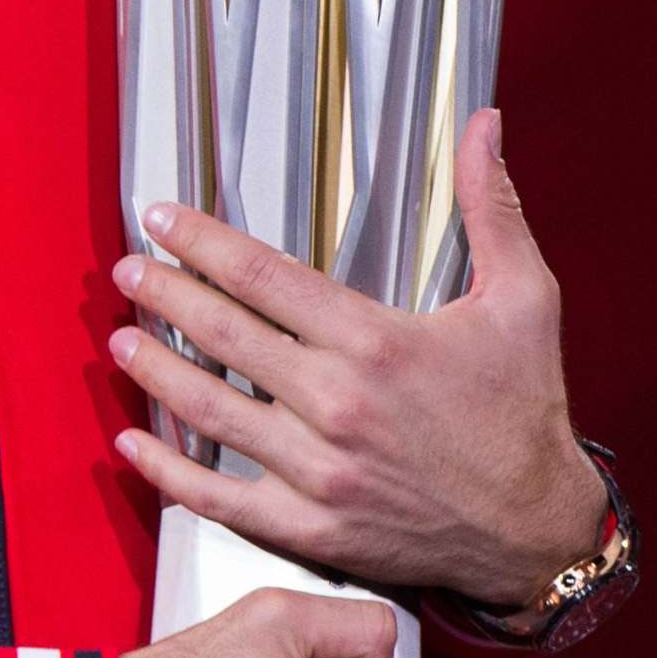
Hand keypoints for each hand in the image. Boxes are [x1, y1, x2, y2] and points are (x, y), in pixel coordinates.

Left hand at [105, 108, 606, 608]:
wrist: (536, 531)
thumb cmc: (525, 414)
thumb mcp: (524, 299)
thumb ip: (492, 208)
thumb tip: (483, 126)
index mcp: (377, 342)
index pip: (261, 276)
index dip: (199, 242)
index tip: (162, 220)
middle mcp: (339, 405)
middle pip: (223, 335)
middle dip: (163, 296)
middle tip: (127, 272)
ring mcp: (319, 472)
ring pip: (209, 411)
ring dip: (154, 372)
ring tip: (120, 341)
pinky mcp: (311, 528)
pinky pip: (219, 498)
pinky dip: (167, 472)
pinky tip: (136, 446)